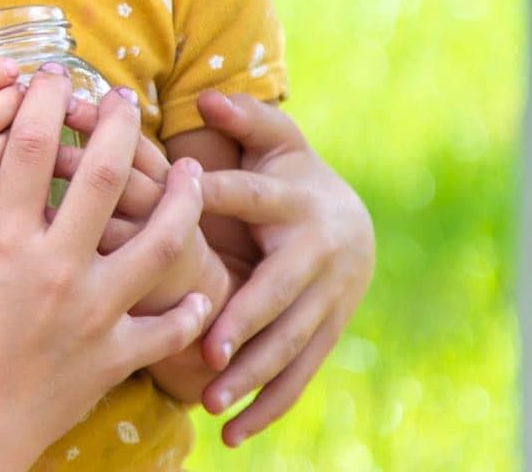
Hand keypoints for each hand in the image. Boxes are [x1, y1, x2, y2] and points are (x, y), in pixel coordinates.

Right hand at [0, 70, 212, 470]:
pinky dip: (188, 310)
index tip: (55, 73)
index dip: (46, 99)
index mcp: (2, 240)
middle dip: (121, 125)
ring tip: (194, 172)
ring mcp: (92, 311)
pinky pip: (165, 328)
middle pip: (105, 174)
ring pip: (159, 240)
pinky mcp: (113, 357)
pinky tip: (200, 289)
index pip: (30, 145)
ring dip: (183, 199)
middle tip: (128, 100)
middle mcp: (55, 265)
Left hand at [193, 91, 375, 444]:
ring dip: (253, 375)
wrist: (354, 224)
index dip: (217, 199)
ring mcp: (328, 299)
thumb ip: (243, 120)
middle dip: (246, 322)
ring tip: (210, 401)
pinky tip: (233, 434)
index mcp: (295, 199)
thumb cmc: (290, 175)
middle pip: (281, 292)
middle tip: (206, 351)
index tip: (178, 215)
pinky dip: (269, 406)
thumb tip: (207, 98)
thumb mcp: (275, 141)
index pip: (252, 199)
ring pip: (291, 343)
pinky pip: (299, 376)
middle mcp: (318, 252)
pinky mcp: (327, 335)